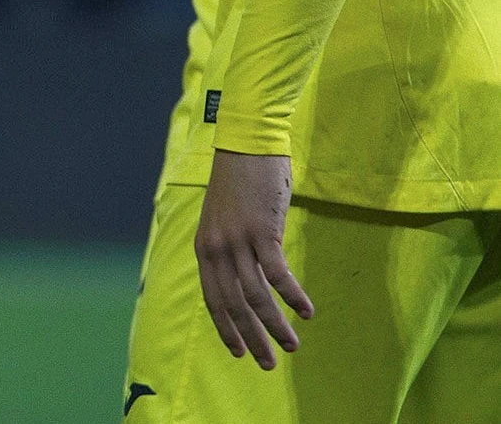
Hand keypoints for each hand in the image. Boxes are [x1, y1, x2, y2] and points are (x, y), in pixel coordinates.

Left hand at [198, 150, 311, 368]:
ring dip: (275, 325)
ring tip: (292, 346)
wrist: (246, 145)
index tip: (238, 352)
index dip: (225, 327)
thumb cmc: (240, 183)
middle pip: (233, 304)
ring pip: (256, 295)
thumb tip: (247, 278)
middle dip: (251, 337)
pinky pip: (278, 275)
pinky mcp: (261, 232)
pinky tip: (306, 312)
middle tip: (268, 364)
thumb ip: (231, 249)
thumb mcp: (225, 219)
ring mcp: (237, 240)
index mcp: (204, 248)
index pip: (212, 298)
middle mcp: (216, 248)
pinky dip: (292, 297)